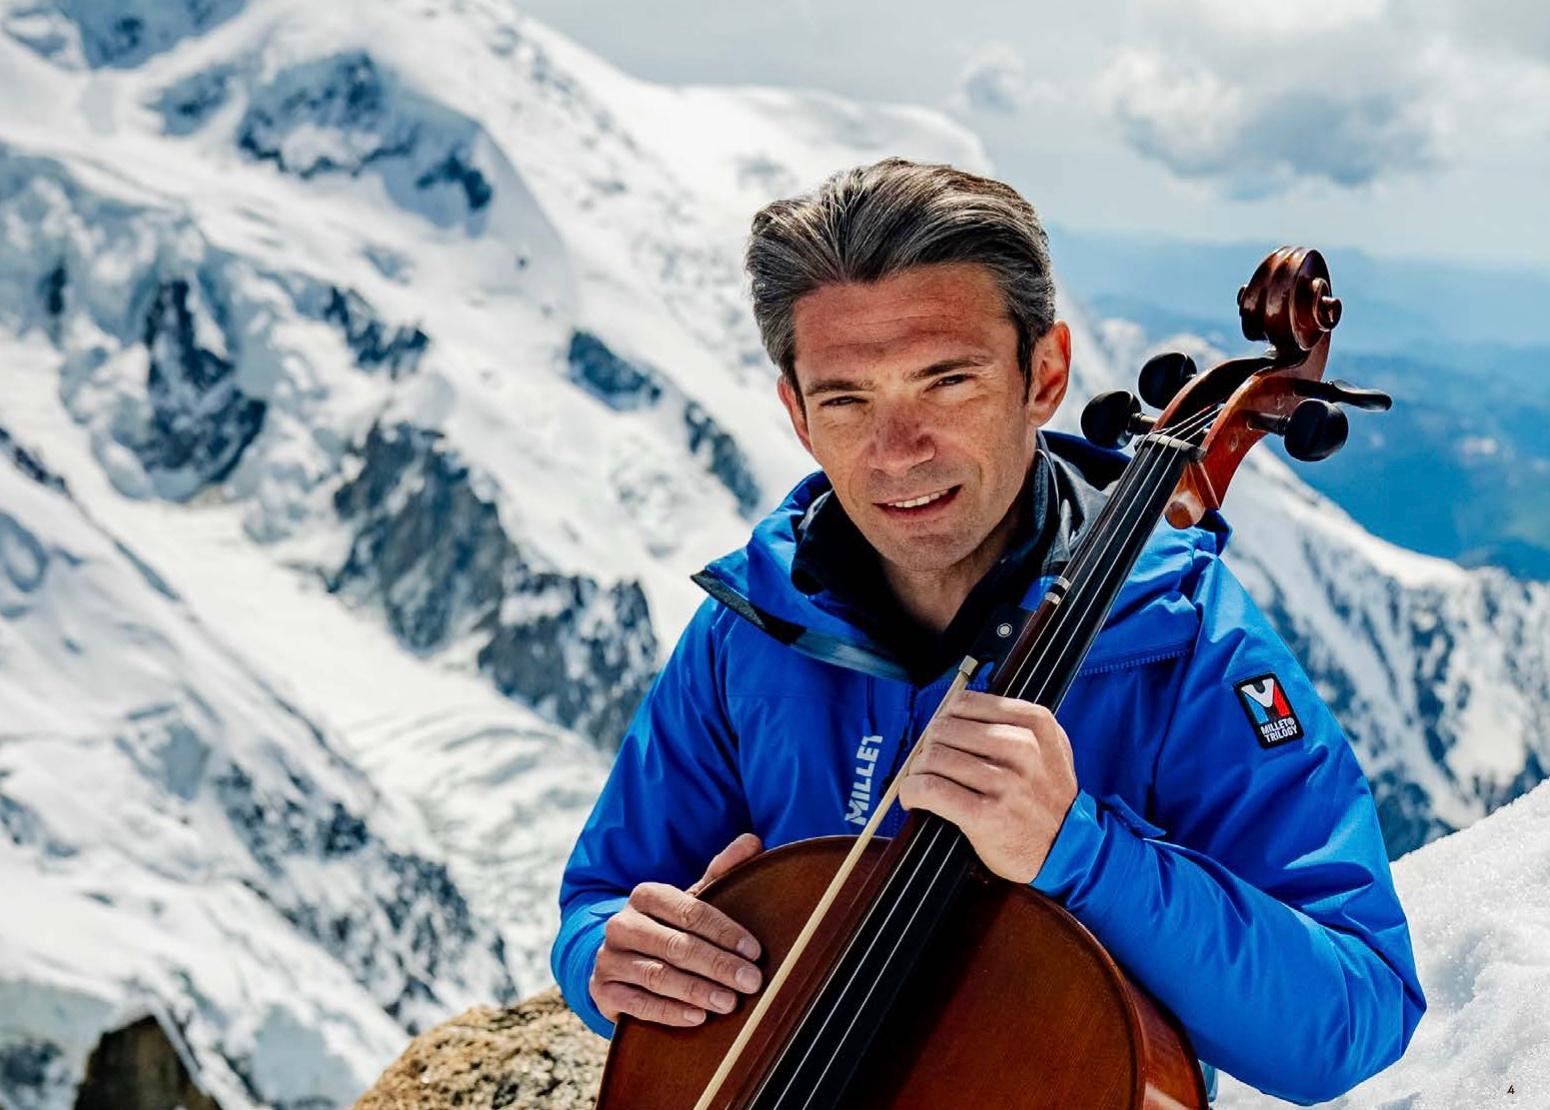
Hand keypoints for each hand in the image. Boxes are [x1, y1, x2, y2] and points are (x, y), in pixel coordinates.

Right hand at [589, 833, 765, 1026]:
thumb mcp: (691, 900)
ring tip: (730, 1003)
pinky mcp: (602, 990)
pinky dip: (670, 1012)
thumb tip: (753, 840)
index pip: (690, 911)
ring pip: (658, 976)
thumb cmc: (667, 928)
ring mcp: (609, 958)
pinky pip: (638, 1004)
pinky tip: (697, 1017)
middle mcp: (622, 923)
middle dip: (718, 964)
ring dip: (697, 990)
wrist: (621, 961)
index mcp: (646, 895)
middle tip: (751, 982)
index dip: (725, 931)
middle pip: (676, 945)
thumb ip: (721, 871)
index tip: (754, 951)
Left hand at [897, 690, 1077, 883]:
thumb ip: (1010, 721)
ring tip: (922, 782)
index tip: (943, 737)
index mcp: (1036, 723)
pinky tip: (913, 798)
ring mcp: (1005, 782)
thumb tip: (951, 711)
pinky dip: (912, 792)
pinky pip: (930, 790)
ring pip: (934, 758)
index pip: (964, 703)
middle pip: (944, 729)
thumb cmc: (1046, 795)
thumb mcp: (1047, 746)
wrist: (1066, 848)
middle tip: (930, 764)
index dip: (945, 720)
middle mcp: (1023, 748)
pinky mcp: (986, 815)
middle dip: (928, 747)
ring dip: (918, 771)